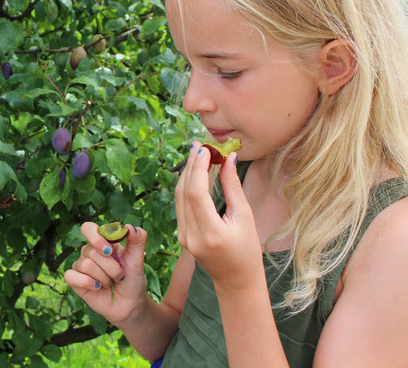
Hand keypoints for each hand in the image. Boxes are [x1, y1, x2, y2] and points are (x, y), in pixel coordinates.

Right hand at [64, 222, 149, 323]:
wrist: (130, 304)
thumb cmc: (133, 280)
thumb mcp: (138, 260)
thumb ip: (137, 241)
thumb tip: (130, 227)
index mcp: (102, 242)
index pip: (88, 229)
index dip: (96, 238)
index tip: (110, 251)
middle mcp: (89, 252)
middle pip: (91, 251)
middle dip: (110, 267)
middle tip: (119, 275)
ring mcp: (81, 266)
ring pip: (85, 265)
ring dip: (103, 278)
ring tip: (110, 283)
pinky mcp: (75, 281)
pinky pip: (71, 276)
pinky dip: (87, 283)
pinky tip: (97, 288)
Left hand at [175, 142, 263, 290]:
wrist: (236, 280)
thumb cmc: (247, 250)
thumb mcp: (245, 218)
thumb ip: (233, 187)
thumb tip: (229, 158)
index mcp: (209, 233)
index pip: (196, 193)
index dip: (198, 168)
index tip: (205, 149)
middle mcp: (191, 235)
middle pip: (183, 192)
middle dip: (191, 166)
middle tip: (199, 145)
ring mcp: (182, 236)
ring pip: (178, 197)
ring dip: (187, 173)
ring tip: (197, 153)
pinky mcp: (181, 235)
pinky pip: (180, 205)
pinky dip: (186, 186)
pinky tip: (195, 173)